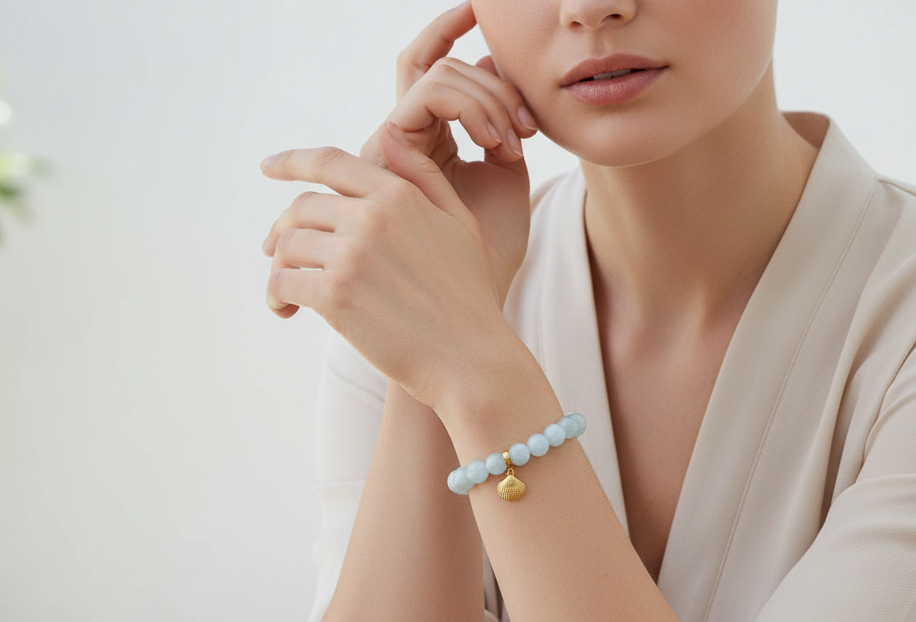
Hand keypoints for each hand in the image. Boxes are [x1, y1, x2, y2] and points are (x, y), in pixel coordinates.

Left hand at [260, 126, 518, 410]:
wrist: (469, 358)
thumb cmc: (468, 296)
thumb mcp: (458, 224)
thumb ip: (422, 178)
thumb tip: (385, 134)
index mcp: (397, 195)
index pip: (329, 163)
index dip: (291, 161)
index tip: (267, 167)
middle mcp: (371, 218)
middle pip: (301, 209)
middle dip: (282, 231)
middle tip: (277, 256)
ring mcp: (351, 256)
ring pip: (286, 247)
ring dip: (280, 269)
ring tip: (288, 295)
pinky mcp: (335, 296)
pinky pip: (283, 283)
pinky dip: (277, 297)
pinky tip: (286, 311)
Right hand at [359, 2, 532, 304]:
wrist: (474, 299)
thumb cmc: (489, 253)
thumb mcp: (506, 180)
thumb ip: (503, 126)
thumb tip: (496, 62)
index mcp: (427, 142)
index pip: (430, 66)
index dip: (450, 27)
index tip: (484, 10)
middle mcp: (400, 141)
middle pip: (430, 61)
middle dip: (491, 78)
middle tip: (528, 126)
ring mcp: (389, 147)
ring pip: (434, 75)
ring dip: (488, 96)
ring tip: (514, 143)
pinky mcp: (386, 156)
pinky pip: (426, 96)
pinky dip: (471, 106)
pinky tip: (498, 143)